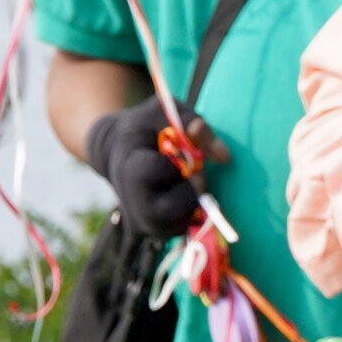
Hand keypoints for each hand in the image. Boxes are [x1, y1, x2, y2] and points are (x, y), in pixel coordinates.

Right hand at [81, 96, 214, 233]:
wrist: (117, 149)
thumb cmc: (145, 127)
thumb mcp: (162, 112)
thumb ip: (191, 122)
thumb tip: (223, 155)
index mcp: (128, 164)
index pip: (153, 172)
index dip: (179, 163)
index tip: (185, 153)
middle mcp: (130, 197)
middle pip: (167, 208)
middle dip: (190, 190)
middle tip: (195, 173)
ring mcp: (141, 218)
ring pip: (177, 223)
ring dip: (193, 203)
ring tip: (188, 183)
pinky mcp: (156, 228)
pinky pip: (182, 229)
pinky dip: (193, 212)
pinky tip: (186, 193)